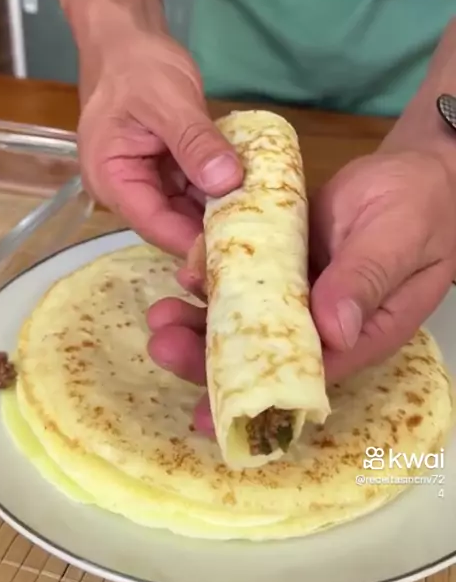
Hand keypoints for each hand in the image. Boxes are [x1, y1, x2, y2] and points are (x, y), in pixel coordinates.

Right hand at [77, 35, 242, 255]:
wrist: (127, 38)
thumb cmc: (137, 65)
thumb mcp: (169, 101)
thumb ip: (195, 142)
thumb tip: (227, 183)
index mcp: (111, 179)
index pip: (155, 225)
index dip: (195, 242)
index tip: (239, 245)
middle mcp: (126, 190)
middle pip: (172, 225)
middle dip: (213, 232)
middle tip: (262, 236)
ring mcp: (147, 181)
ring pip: (187, 212)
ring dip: (222, 212)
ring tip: (264, 219)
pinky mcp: (166, 172)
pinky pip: (195, 191)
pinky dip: (221, 191)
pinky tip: (253, 194)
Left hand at [147, 149, 455, 432]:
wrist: (416, 168)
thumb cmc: (422, 206)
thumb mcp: (397, 240)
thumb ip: (365, 280)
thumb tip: (332, 330)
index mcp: (360, 333)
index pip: (304, 377)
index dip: (255, 397)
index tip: (207, 414)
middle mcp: (324, 320)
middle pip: (262, 351)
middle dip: (209, 356)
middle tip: (162, 344)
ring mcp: (302, 288)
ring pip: (246, 315)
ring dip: (202, 318)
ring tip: (160, 312)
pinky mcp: (285, 257)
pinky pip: (245, 272)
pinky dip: (215, 273)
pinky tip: (188, 269)